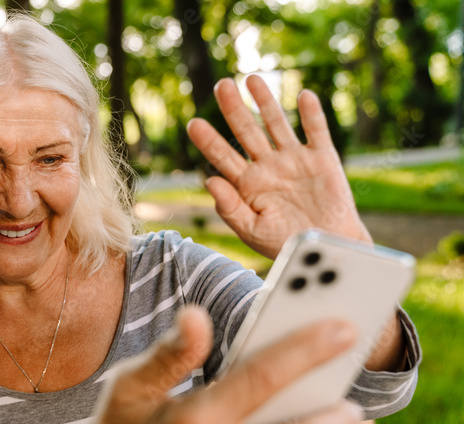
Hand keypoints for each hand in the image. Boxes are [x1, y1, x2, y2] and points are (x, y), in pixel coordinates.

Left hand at [186, 76, 371, 258]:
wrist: (324, 249)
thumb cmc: (284, 243)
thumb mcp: (251, 230)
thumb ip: (229, 207)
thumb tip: (209, 181)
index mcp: (247, 184)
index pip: (223, 157)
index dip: (209, 141)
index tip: (193, 124)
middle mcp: (268, 166)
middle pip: (246, 131)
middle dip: (234, 109)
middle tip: (222, 86)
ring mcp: (294, 159)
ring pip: (277, 123)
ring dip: (265, 102)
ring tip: (252, 79)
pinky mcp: (322, 158)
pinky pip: (315, 131)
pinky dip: (311, 114)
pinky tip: (302, 96)